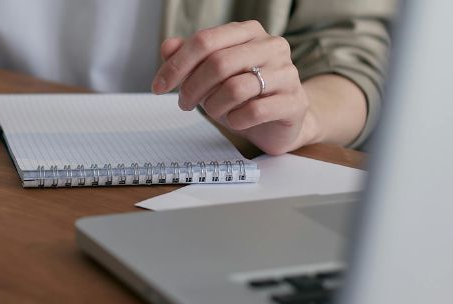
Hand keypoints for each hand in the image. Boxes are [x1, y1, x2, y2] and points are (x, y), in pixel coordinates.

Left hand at [152, 21, 313, 154]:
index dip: (176, 65)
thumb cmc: (242, 94)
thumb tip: (168, 46)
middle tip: (184, 103)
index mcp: (248, 32)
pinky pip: (254, 111)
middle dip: (192, 88)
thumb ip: (189, 57)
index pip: (205, 41)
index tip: (158, 86)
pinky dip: (236, 120)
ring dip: (214, 106)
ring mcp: (287, 73)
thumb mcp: (210, 75)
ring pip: (235, 88)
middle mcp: (271, 46)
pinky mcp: (294, 101)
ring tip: (214, 111)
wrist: (279, 122)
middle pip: (218, 63)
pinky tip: (235, 120)